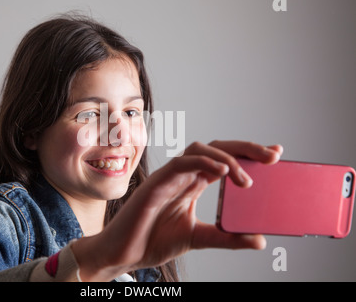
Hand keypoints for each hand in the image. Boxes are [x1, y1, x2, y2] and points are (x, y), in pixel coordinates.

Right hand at [72, 140, 282, 280]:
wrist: (125, 252)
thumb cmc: (154, 240)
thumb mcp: (199, 238)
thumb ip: (227, 237)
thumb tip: (259, 239)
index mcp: (193, 184)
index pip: (224, 160)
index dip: (248, 154)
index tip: (275, 155)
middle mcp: (184, 175)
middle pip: (217, 148)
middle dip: (246, 148)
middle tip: (273, 156)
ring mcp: (171, 175)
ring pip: (200, 149)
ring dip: (227, 157)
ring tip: (246, 178)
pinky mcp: (158, 181)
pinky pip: (182, 162)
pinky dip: (203, 162)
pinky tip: (222, 171)